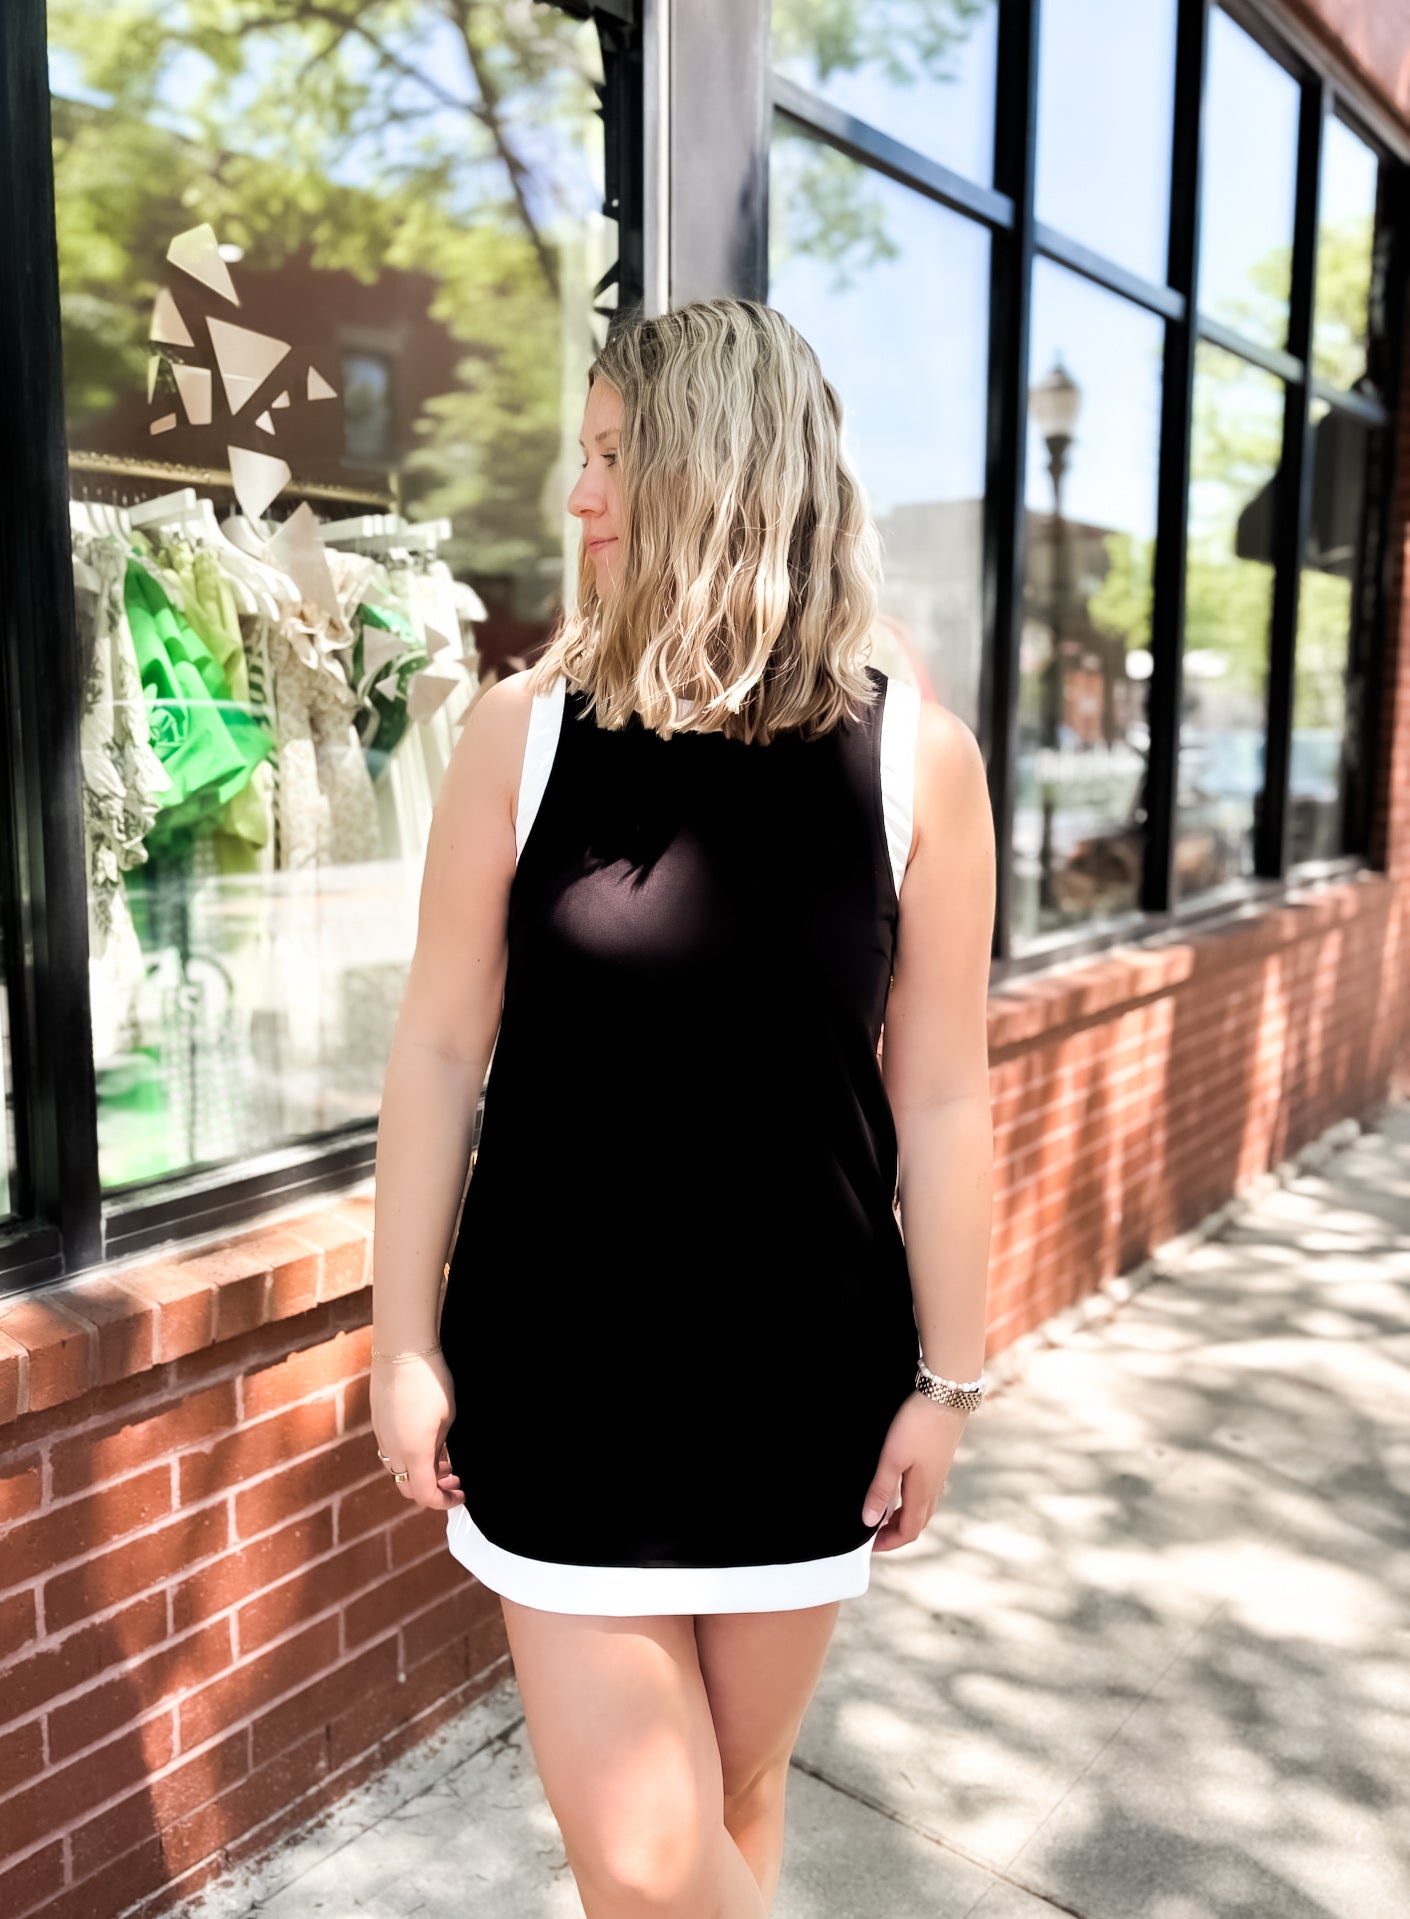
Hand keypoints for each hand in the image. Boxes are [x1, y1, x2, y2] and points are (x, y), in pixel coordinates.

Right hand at [370, 1352, 465, 1510]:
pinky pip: (392, 1450)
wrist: (403, 1350)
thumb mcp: (448, 1417)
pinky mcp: (379, 1422)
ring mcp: (382, 1436)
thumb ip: (442, 1446)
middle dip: (433, 1490)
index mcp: (414, 1453)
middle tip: (454, 1480)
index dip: (445, 1502)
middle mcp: (393, 1450)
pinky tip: (426, 1441)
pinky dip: (409, 1455)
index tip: (461, 1495)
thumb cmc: (431, 1381)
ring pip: (398, 1469)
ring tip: (444, 1460)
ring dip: (420, 1472)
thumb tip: (440, 1460)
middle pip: (408, 1487)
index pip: (425, 1495)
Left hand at [861, 1393, 967, 1550]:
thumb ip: (880, 1490)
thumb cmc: (919, 1425)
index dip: (890, 1543)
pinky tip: (900, 1488)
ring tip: (884, 1514)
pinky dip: (911, 1500)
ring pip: (923, 1507)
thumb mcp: (892, 1459)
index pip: (909, 1531)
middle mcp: (934, 1488)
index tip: (871, 1546)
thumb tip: (870, 1521)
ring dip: (904, 1517)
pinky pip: (926, 1491)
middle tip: (875, 1533)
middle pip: (917, 1523)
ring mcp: (939, 1474)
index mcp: (923, 1493)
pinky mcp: (939, 1461)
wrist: (946, 1396)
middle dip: (896, 1533)